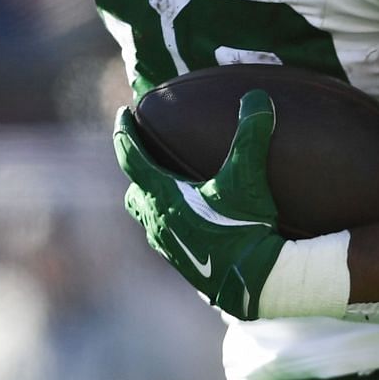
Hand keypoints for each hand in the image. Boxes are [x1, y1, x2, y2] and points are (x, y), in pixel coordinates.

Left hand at [114, 90, 285, 319]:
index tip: (122, 114)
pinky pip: (164, 237)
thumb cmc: (245, 229)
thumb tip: (256, 97)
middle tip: (145, 152)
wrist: (254, 283)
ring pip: (146, 216)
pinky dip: (168, 222)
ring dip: (151, 199)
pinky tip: (189, 221)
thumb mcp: (248, 180)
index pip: (131, 157)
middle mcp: (158, 220)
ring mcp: (167, 244)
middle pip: (134, 189)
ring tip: (166, 188)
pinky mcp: (182, 262)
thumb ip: (251, 135)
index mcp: (164, 196)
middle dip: (137, 169)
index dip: (124, 132)